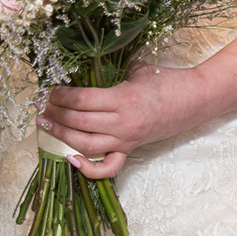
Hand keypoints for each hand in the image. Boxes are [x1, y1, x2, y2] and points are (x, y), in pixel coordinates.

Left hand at [36, 63, 201, 179]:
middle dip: (56, 114)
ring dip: (62, 136)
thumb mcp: (137, 68)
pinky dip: (88, 169)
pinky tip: (71, 159)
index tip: (49, 89)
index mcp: (123, 98)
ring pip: (86, 145)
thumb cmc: (167, 79)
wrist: (195, 100)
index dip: (61, 96)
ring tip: (46, 124)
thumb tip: (84, 66)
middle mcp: (122, 122)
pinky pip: (107, 167)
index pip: (82, 100)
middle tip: (41, 106)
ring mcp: (126, 139)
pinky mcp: (131, 149)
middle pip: (79, 123)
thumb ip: (112, 70)